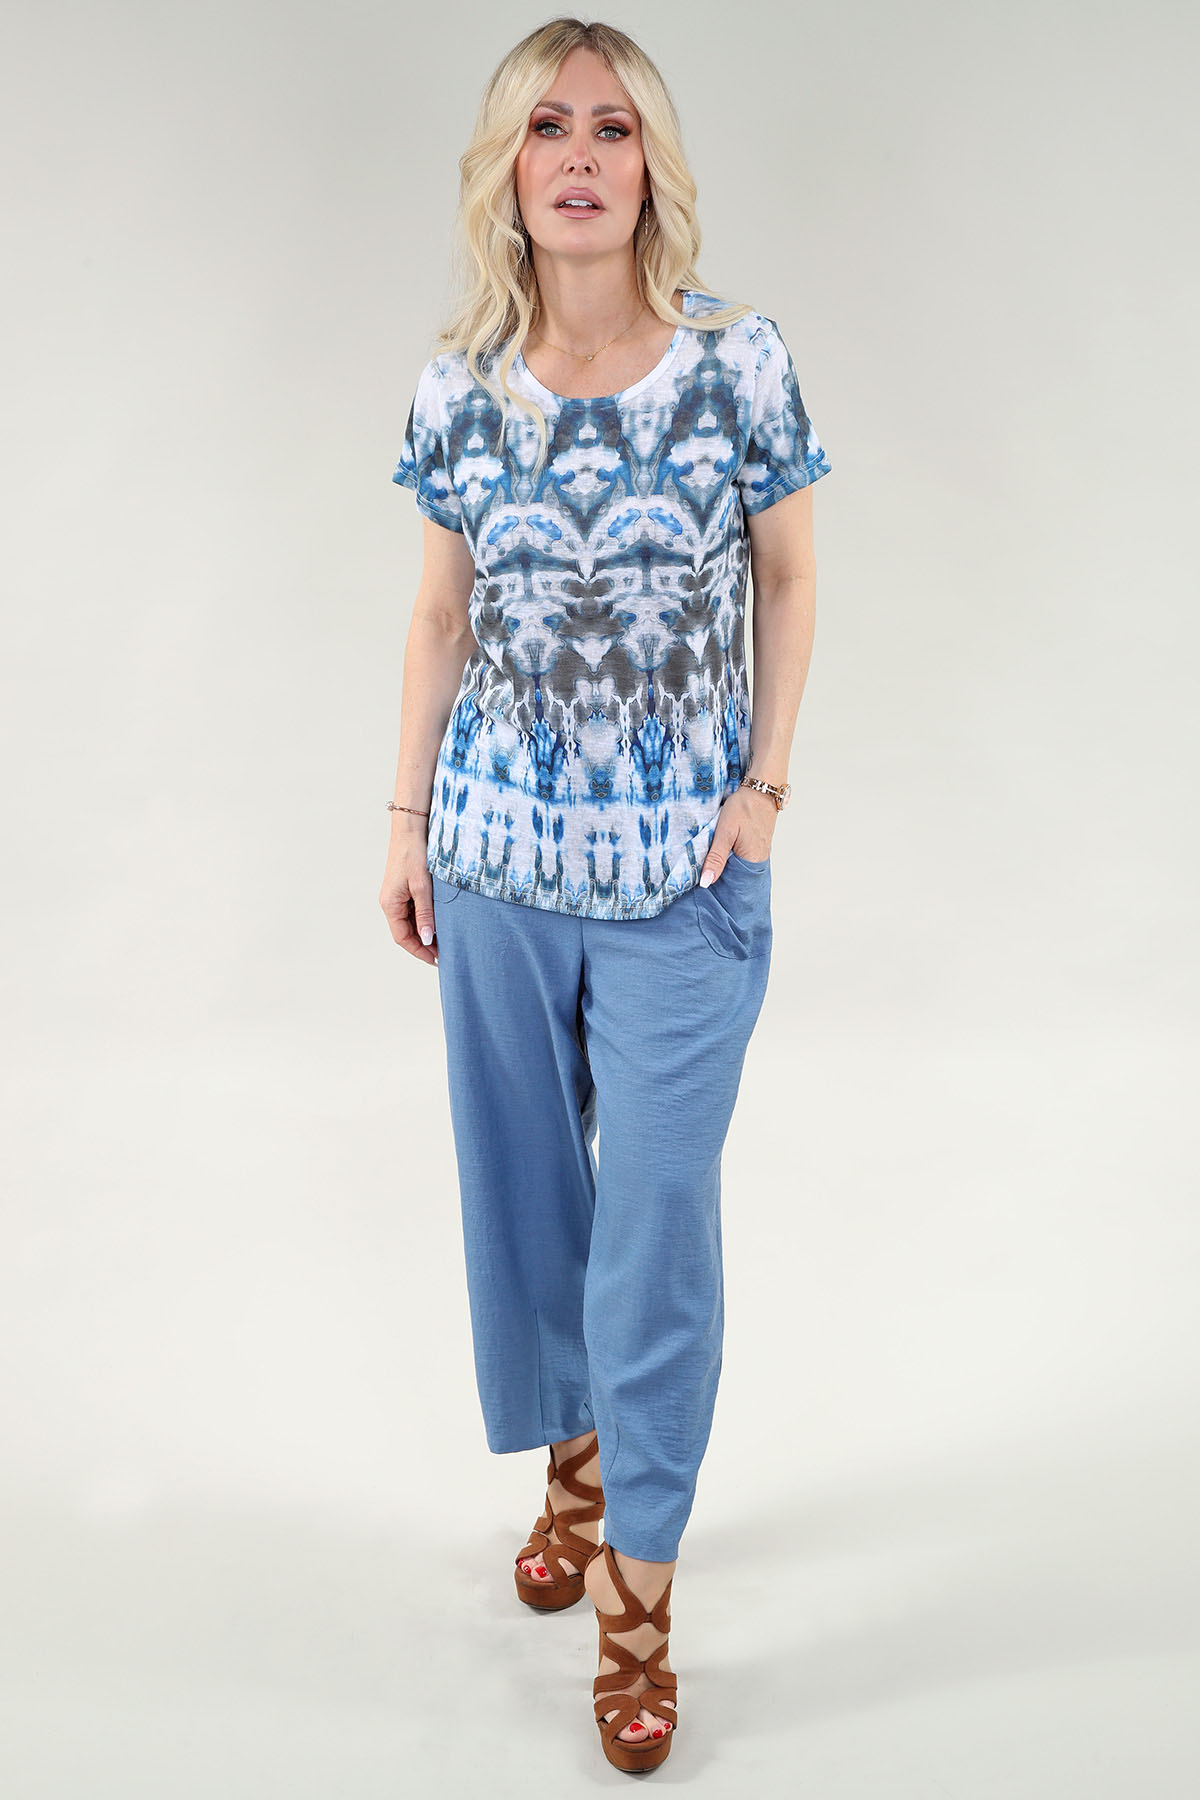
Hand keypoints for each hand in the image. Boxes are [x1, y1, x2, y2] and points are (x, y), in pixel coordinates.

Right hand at [379, 825, 438, 964]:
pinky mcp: (404, 888)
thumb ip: (425, 913)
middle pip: (405, 932)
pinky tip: (439, 922)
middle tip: (445, 952)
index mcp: (390, 904)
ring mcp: (397, 895)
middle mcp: (390, 902)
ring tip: (445, 939)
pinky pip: (413, 910)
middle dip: (423, 944)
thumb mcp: (422, 886)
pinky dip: (425, 918)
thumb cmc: (414, 854)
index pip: (402, 938)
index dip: (418, 951)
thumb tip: (426, 939)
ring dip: (425, 932)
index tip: (436, 960)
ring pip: (410, 922)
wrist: (411, 828)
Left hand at [698, 790, 775, 886]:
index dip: (717, 887)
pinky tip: (720, 851)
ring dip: (724, 866)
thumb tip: (706, 882)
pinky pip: (741, 857)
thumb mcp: (725, 832)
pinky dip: (730, 856)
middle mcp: (759, 861)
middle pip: (735, 877)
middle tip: (700, 874)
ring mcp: (760, 853)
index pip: (732, 885)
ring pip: (737, 867)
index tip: (700, 885)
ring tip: (708, 863)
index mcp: (752, 861)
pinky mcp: (757, 845)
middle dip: (719, 877)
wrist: (762, 788)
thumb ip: (716, 858)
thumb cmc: (744, 807)